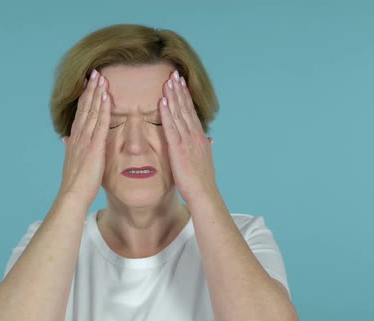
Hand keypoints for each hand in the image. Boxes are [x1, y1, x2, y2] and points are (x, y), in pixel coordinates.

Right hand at [58, 69, 110, 205]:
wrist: (72, 195)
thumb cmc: (75, 183)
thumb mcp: (72, 161)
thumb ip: (71, 148)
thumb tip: (65, 139)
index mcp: (75, 139)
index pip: (80, 113)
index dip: (84, 98)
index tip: (88, 84)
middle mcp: (78, 136)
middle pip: (85, 107)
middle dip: (90, 89)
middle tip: (94, 73)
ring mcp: (86, 139)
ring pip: (92, 111)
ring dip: (96, 93)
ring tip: (100, 77)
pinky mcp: (95, 145)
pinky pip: (100, 123)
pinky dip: (103, 108)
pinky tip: (106, 96)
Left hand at [159, 71, 217, 202]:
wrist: (204, 194)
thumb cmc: (202, 181)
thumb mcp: (205, 160)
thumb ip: (206, 147)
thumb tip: (210, 139)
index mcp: (200, 137)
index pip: (191, 112)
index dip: (186, 97)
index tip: (181, 83)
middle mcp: (195, 136)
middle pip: (186, 108)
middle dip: (180, 90)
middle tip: (174, 74)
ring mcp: (187, 141)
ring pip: (179, 114)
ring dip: (173, 97)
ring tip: (168, 81)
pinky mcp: (178, 149)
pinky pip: (171, 128)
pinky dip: (167, 114)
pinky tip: (163, 102)